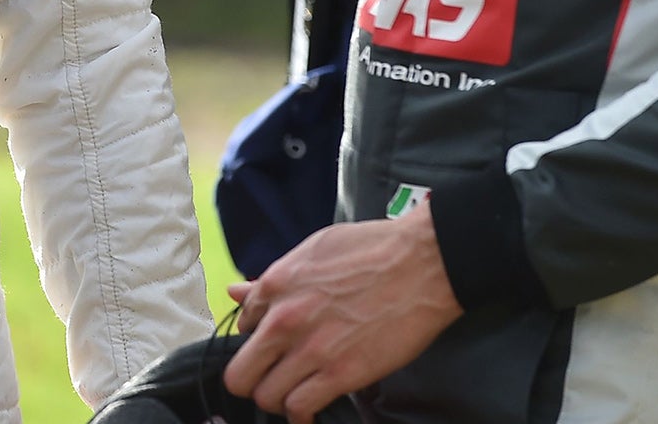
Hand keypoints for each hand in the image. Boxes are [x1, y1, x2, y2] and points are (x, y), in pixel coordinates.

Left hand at [222, 209, 461, 423]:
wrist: (421, 263)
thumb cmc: (372, 250)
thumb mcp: (313, 251)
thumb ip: (272, 279)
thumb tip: (236, 291)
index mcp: (275, 285)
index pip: (242, 327)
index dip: (257, 340)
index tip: (272, 348)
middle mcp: (284, 319)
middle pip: (240, 374)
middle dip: (253, 381)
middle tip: (274, 380)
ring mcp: (311, 349)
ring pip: (266, 397)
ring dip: (279, 399)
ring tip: (296, 394)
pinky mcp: (340, 374)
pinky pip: (300, 408)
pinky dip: (301, 416)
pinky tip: (311, 411)